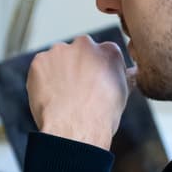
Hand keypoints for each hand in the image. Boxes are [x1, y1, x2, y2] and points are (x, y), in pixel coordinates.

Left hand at [27, 35, 128, 149]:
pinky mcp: (40, 60)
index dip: (95, 70)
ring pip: (57, 59)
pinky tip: (49, 96)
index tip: (92, 84)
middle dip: (76, 67)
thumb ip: (123, 77)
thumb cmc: (100, 116)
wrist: (76, 126)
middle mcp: (85, 45)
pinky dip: (41, 80)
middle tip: (75, 91)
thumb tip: (131, 73)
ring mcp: (61, 51)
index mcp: (109, 51)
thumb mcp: (122, 95)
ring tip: (61, 97)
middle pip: (78, 52)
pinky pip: (39, 68)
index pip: (102, 53)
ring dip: (58, 72)